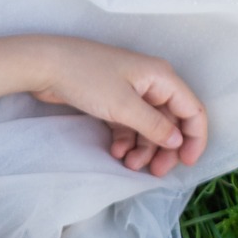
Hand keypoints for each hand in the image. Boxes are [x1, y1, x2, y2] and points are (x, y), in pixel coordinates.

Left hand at [24, 37, 208, 176]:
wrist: (41, 65)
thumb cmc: (86, 79)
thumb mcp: (124, 106)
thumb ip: (155, 126)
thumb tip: (178, 141)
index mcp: (161, 77)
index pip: (192, 110)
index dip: (195, 138)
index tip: (188, 163)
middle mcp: (149, 83)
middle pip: (169, 122)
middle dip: (164, 148)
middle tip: (156, 172)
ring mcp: (128, 91)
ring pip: (147, 126)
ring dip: (142, 148)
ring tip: (129, 164)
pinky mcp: (109, 99)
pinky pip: (127, 124)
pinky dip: (125, 140)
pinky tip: (116, 152)